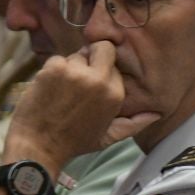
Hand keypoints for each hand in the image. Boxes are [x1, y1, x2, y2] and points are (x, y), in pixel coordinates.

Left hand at [6, 42, 157, 170]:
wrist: (38, 146)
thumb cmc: (73, 143)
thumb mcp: (108, 137)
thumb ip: (134, 124)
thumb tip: (156, 114)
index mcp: (115, 94)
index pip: (114, 63)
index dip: (102, 71)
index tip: (91, 85)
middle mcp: (99, 80)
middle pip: (101, 48)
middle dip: (91, 58)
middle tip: (77, 80)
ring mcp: (75, 72)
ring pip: (76, 55)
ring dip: (70, 68)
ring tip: (62, 92)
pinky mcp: (54, 68)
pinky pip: (57, 59)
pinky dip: (52, 71)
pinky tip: (50, 90)